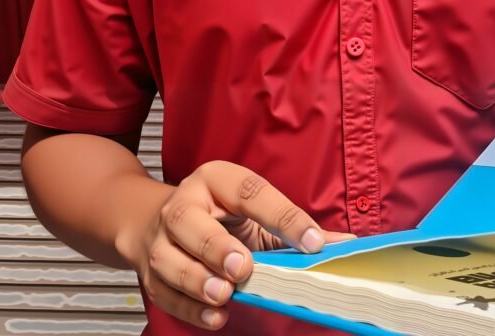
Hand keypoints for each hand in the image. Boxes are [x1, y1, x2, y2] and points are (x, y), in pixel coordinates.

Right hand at [121, 161, 349, 330]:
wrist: (156, 220)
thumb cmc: (219, 216)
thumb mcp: (255, 210)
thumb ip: (295, 228)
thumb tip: (344, 245)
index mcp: (216, 179)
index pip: (250, 190)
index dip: (283, 215)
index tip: (312, 242)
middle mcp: (184, 203)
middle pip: (189, 220)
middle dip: (215, 245)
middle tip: (243, 267)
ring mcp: (160, 238)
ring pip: (168, 256)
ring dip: (196, 279)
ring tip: (224, 294)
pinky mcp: (149, 271)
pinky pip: (163, 291)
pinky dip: (189, 307)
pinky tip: (215, 315)